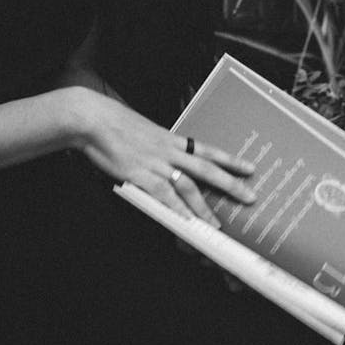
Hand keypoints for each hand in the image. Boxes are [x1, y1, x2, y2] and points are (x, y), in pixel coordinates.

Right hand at [76, 90, 254, 226]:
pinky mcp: (139, 174)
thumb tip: (171, 160)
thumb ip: (159, 147)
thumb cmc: (115, 123)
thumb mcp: (145, 131)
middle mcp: (168, 151)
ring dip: (204, 207)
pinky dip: (176, 209)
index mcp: (171, 139)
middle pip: (206, 168)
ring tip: (217, 225)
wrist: (94, 119)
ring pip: (188, 186)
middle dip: (230, 184)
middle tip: (250, 196)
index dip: (230, 159)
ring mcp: (155, 163)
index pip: (207, 149)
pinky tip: (186, 222)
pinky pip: (163, 195)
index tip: (249, 167)